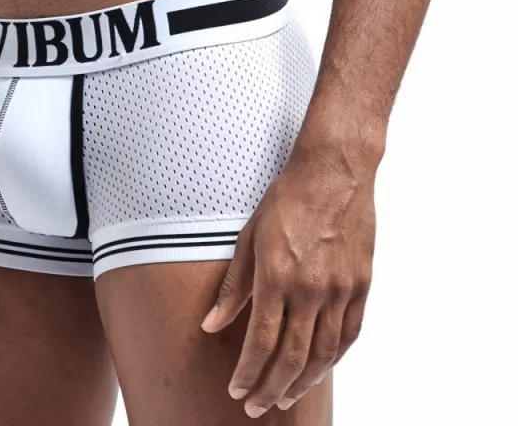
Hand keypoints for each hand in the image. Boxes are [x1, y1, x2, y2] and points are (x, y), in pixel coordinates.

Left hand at [201, 128, 377, 418]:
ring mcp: (341, 289)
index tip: (237, 390)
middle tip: (257, 406)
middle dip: (272, 387)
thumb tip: (211, 325)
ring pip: (324, 353)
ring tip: (286, 396)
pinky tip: (320, 369)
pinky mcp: (362, 284)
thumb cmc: (286, 199)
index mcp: (277, 276)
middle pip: (293, 356)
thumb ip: (234, 287)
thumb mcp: (249, 237)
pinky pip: (350, 334)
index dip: (248, 372)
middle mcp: (311, 289)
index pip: (261, 341)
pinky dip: (334, 358)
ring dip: (304, 381)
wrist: (334, 173)